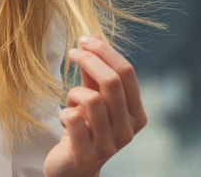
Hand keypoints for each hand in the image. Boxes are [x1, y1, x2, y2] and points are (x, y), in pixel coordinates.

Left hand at [43, 35, 146, 176]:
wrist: (72, 166)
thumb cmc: (85, 127)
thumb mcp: (93, 97)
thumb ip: (94, 72)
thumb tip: (93, 37)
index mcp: (136, 114)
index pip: (127, 73)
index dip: (105, 52)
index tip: (85, 40)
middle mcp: (127, 130)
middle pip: (112, 82)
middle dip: (89, 60)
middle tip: (72, 53)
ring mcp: (109, 145)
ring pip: (92, 100)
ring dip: (74, 92)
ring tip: (70, 100)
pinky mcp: (86, 155)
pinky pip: (73, 119)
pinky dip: (64, 112)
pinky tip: (64, 120)